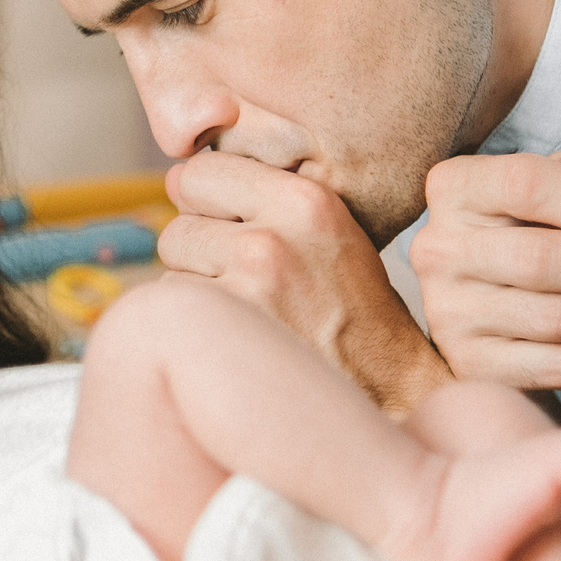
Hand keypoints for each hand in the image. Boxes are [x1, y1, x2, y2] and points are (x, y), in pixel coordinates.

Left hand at [157, 150, 443, 408]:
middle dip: (201, 249)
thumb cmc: (351, 308)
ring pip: (172, 268)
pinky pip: (174, 309)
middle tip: (249, 281)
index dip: (209, 202)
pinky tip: (242, 338)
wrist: (389, 388)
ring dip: (196, 287)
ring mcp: (248, 287)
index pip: (200, 171)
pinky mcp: (228, 330)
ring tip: (252, 309)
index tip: (235, 229)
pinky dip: (198, 324)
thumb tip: (176, 177)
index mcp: (304, 200)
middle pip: (179, 222)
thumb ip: (260, 197)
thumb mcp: (325, 230)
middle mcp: (275, 236)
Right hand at [408, 143, 560, 391]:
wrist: (484, 300)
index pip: (529, 184)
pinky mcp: (471, 364)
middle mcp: (440, 249)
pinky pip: (557, 367)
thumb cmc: (526, 229)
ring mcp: (449, 313)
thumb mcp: (552, 185)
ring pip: (558, 319)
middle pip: (544, 258)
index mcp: (456, 188)